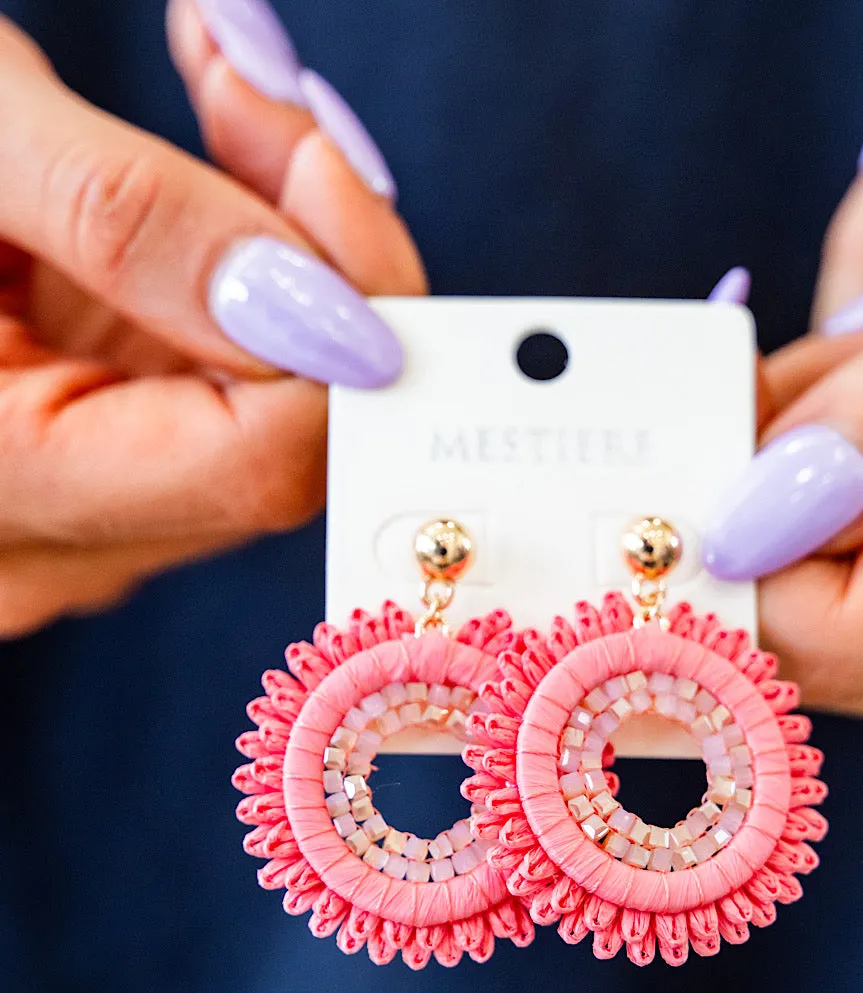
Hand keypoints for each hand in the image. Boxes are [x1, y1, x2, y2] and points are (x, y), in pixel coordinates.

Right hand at [0, 1, 424, 636]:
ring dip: (287, 253)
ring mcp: (70, 514)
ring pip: (266, 414)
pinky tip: (210, 166)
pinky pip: (221, 390)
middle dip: (319, 264)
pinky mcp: (89, 458)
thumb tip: (332, 317)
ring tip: (226, 89)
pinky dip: (243, 277)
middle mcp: (37, 547)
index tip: (323, 164)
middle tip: (262, 95)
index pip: (261, 464)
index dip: (339, 327)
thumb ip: (131, 223)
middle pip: (280, 443)